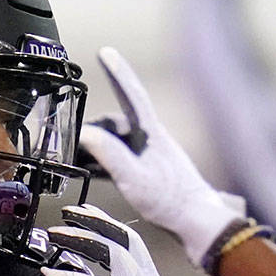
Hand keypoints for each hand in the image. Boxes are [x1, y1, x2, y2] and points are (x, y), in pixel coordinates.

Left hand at [41, 204, 173, 275]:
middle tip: (66, 215)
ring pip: (114, 255)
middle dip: (94, 223)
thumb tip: (64, 265)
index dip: (106, 223)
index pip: (130, 243)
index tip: (82, 213)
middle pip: (125, 241)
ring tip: (55, 236)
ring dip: (81, 241)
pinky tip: (51, 275)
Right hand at [79, 47, 252, 272]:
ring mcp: (153, 153)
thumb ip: (109, 154)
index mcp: (152, 133)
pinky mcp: (153, 168)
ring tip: (81, 161)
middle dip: (97, 127)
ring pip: (120, 140)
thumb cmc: (171, 201)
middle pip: (119, 121)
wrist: (198, 222)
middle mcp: (153, 138)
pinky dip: (108, 161)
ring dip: (101, 148)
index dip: (118, 72)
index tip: (105, 53)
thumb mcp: (133, 177)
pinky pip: (124, 156)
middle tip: (77, 140)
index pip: (132, 95)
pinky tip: (95, 171)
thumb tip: (86, 134)